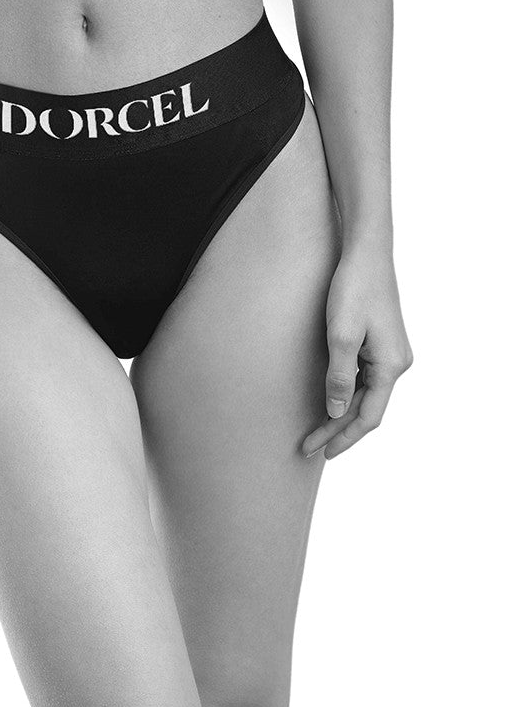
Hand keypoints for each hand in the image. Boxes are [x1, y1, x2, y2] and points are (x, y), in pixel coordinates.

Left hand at [302, 245, 412, 459]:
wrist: (366, 253)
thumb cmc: (353, 289)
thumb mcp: (341, 335)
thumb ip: (340, 377)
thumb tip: (337, 412)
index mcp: (391, 366)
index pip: (368, 416)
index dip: (343, 438)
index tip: (320, 453)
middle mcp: (397, 363)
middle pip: (367, 409)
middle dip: (338, 430)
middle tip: (309, 448)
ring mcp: (390, 353)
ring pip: (366, 395)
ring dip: (342, 413)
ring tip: (316, 431)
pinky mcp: (381, 342)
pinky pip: (365, 378)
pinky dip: (347, 393)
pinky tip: (330, 401)